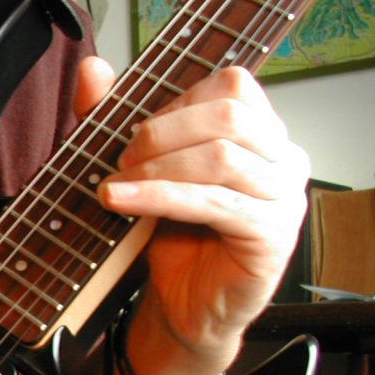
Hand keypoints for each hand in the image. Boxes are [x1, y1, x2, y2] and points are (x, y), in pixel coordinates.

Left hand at [75, 57, 309, 374]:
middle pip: (228, 114)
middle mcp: (282, 159)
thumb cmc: (172, 237)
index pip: (231, 86)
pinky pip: (216, 202)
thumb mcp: (140, 170)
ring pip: (223, 156)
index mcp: (260, 134)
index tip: (133, 134)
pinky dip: (161, 197)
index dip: (174, 105)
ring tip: (115, 186)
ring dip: (157, 167)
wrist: (183, 306)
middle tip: (121, 161)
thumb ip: (117, 118)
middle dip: (161, 133)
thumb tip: (91, 68)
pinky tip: (122, 202)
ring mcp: (283, 197)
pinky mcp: (270, 235)